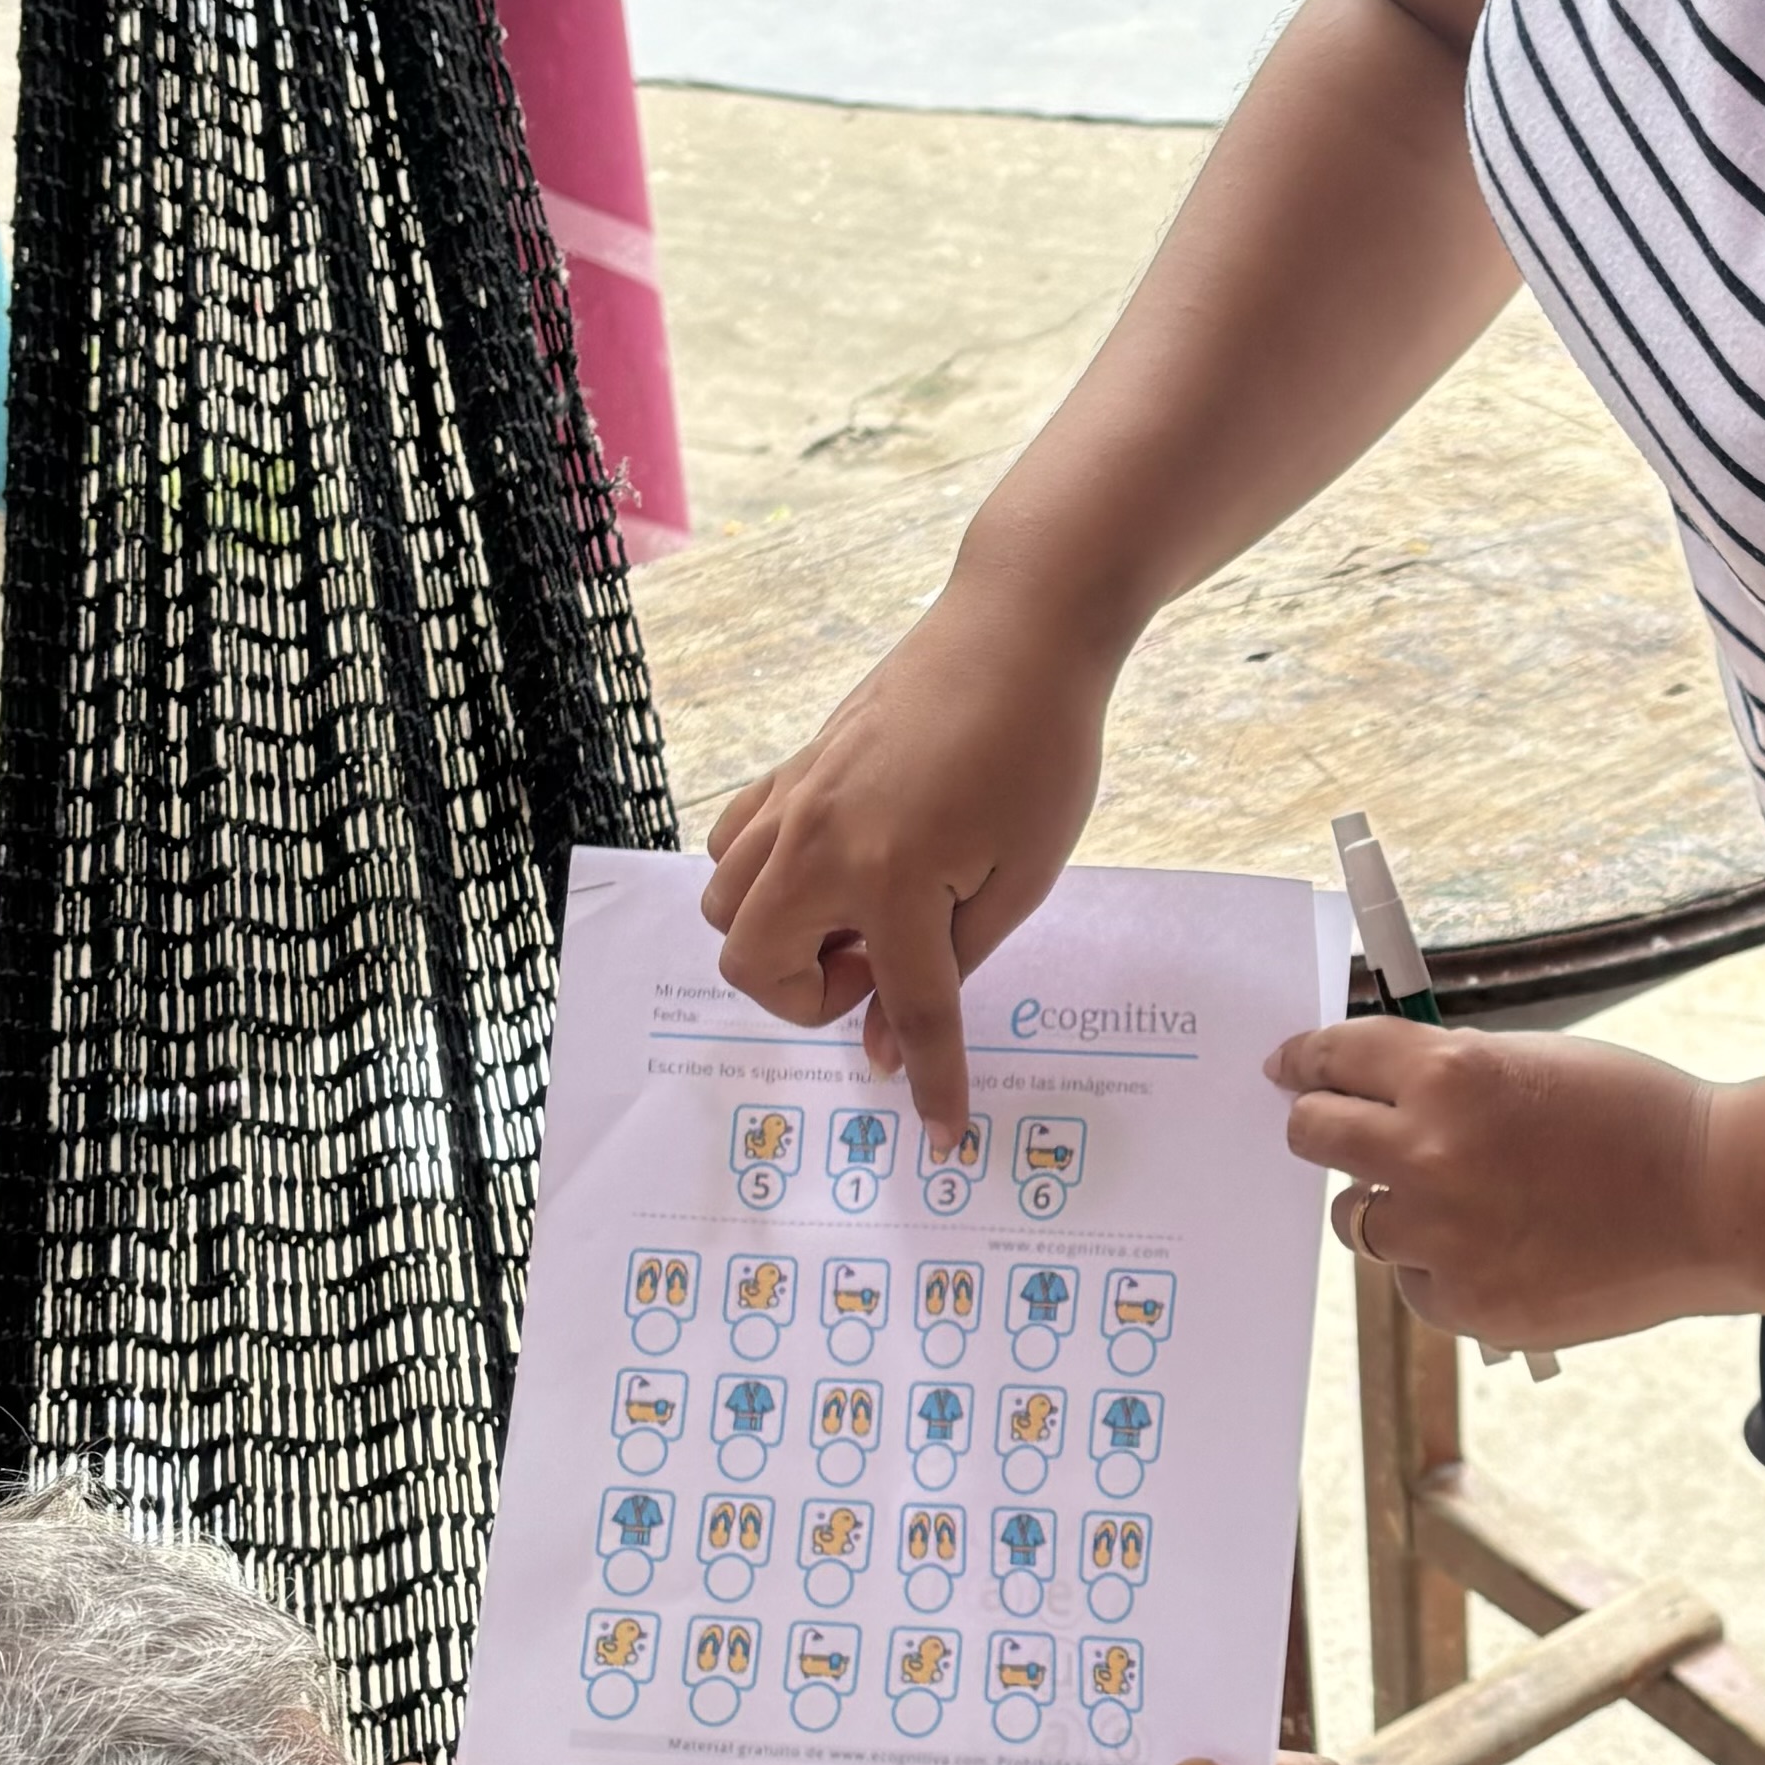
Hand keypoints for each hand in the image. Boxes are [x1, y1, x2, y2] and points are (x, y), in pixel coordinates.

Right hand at [701, 572, 1115, 1133]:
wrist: (1019, 629)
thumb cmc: (1041, 750)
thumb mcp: (1022, 874)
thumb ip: (952, 965)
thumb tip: (885, 1044)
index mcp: (895, 876)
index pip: (908, 1011)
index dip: (931, 1080)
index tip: (942, 1134)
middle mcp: (823, 842)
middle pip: (755, 965)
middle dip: (812, 997)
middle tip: (886, 966)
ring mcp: (797, 800)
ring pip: (724, 905)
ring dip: (780, 940)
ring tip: (860, 917)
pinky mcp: (795, 769)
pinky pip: (732, 844)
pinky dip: (762, 879)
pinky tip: (831, 871)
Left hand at [1267, 1018, 1723, 1350]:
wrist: (1715, 1200)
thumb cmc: (1635, 1115)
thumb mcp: (1532, 1060)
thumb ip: (1449, 1074)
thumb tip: (1379, 1085)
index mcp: (1447, 1075)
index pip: (1333, 1059)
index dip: (1302, 1061)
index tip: (1286, 1069)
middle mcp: (1428, 1155)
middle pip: (1313, 1138)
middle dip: (1315, 1126)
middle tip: (1323, 1127)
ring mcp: (1444, 1239)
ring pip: (1358, 1221)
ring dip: (1388, 1205)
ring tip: (1452, 1198)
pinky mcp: (1470, 1306)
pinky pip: (1414, 1284)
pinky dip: (1439, 1266)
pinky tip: (1496, 1248)